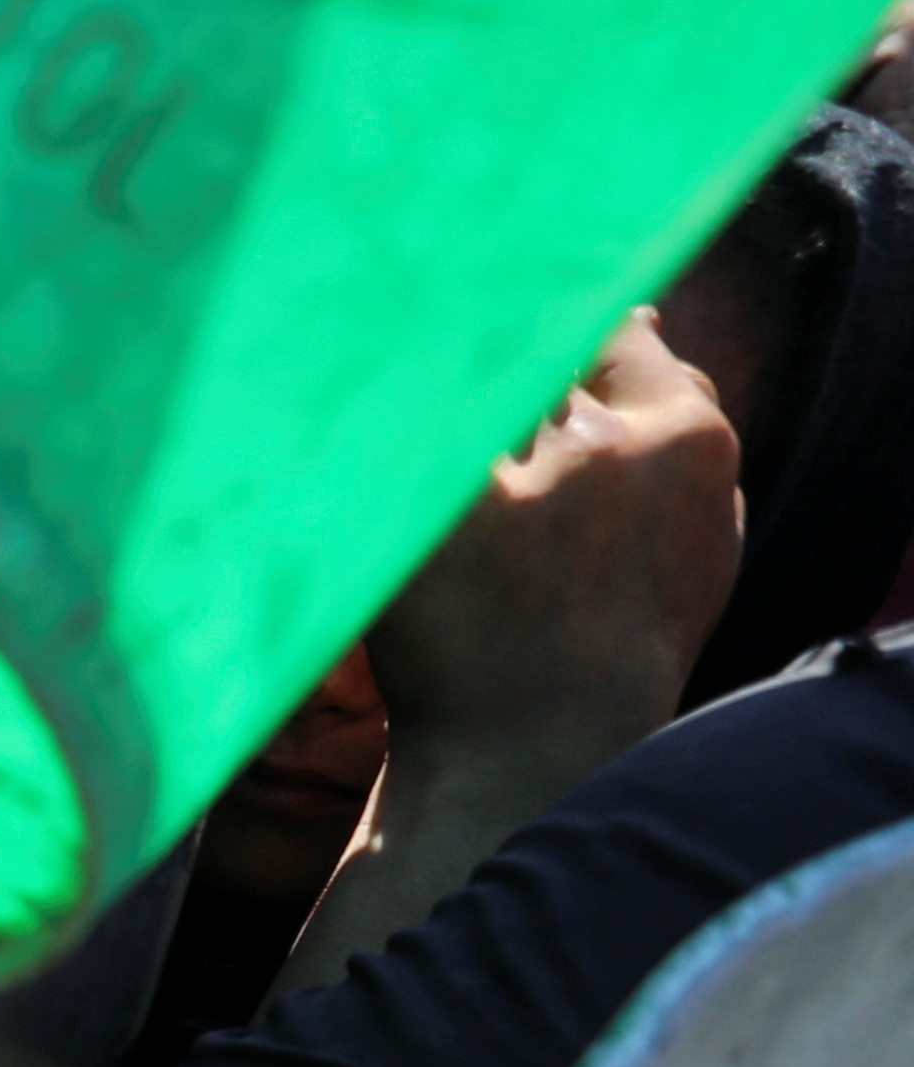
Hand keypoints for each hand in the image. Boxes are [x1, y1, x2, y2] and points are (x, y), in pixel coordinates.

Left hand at [364, 309, 741, 787]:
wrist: (534, 746)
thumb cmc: (623, 639)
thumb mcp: (698, 532)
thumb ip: (679, 420)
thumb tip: (639, 320)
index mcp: (686, 442)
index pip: (614, 332)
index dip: (560, 352)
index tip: (526, 382)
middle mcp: (603, 449)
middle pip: (531, 355)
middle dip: (495, 383)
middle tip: (466, 448)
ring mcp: (517, 484)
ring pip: (462, 390)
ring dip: (436, 418)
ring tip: (425, 484)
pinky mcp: (433, 521)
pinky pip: (397, 438)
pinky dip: (379, 448)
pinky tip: (368, 477)